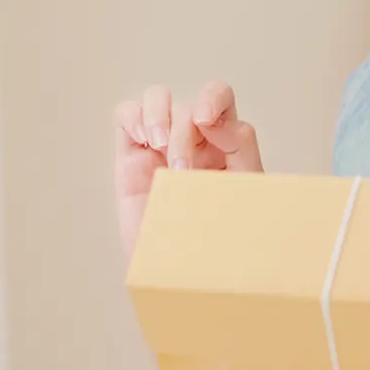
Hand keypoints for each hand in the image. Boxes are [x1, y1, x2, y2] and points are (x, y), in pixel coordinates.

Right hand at [114, 82, 262, 255]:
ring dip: (158, 117)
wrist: (179, 271)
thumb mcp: (243, 188)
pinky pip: (126, 115)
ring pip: (156, 97)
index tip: (206, 123)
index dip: (212, 98)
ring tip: (158, 148)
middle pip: (186, 104)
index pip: (219, 97)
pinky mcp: (130, 156)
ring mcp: (159, 146)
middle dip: (183, 135)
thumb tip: (216, 121)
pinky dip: (133, 118)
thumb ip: (241, 148)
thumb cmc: (217, 236)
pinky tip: (143, 143)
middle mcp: (191, 139)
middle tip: (182, 172)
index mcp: (223, 143)